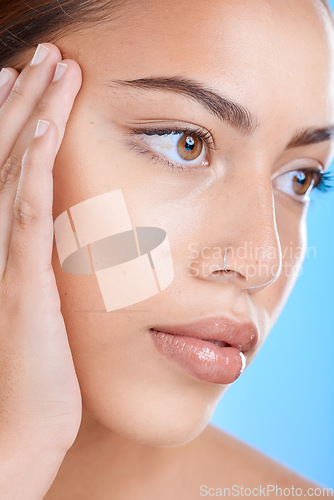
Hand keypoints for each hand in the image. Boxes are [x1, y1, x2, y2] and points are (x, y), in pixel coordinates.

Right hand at [0, 43, 82, 455]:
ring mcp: (6, 260)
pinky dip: (36, 167)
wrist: (20, 428)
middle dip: (29, 100)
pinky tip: (49, 129)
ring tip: (53, 68)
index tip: (38, 84)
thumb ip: (49, 269)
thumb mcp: (44, 309)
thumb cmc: (37, 374)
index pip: (10, 168)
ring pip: (18, 171)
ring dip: (36, 115)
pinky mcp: (23, 282)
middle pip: (10, 156)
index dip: (22, 121)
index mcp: (7, 249)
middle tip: (46, 55)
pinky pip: (28, 213)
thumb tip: (66, 237)